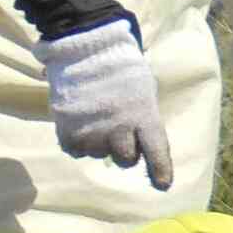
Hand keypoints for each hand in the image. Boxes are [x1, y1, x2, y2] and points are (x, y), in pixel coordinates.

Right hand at [42, 16, 173, 188]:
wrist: (84, 47)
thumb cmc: (120, 67)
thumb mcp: (144, 89)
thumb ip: (145, 116)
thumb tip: (142, 141)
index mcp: (144, 116)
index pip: (157, 151)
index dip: (161, 170)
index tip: (163, 185)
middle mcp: (120, 129)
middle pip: (126, 159)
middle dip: (124, 150)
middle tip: (117, 131)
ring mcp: (93, 132)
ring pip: (99, 154)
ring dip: (98, 142)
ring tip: (94, 117)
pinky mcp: (69, 132)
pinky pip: (76, 150)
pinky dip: (77, 141)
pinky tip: (79, 122)